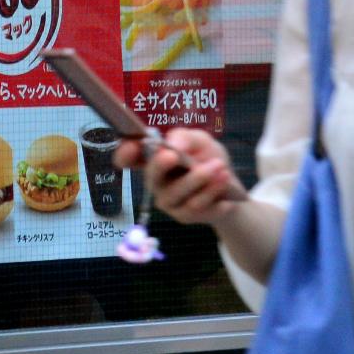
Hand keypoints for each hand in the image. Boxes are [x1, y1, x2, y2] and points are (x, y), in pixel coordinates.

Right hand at [114, 128, 246, 224]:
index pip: (128, 158)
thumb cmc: (207, 158)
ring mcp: (167, 200)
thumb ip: (186, 138)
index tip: (131, 148)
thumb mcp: (201, 141)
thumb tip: (173, 144)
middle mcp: (155, 181)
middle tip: (173, 155)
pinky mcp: (183, 216)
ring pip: (178, 192)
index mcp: (153, 159)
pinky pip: (196, 206)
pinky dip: (213, 195)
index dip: (124, 154)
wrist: (230, 187)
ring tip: (221, 169)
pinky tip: (224, 189)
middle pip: (151, 176)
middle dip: (161, 165)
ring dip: (201, 179)